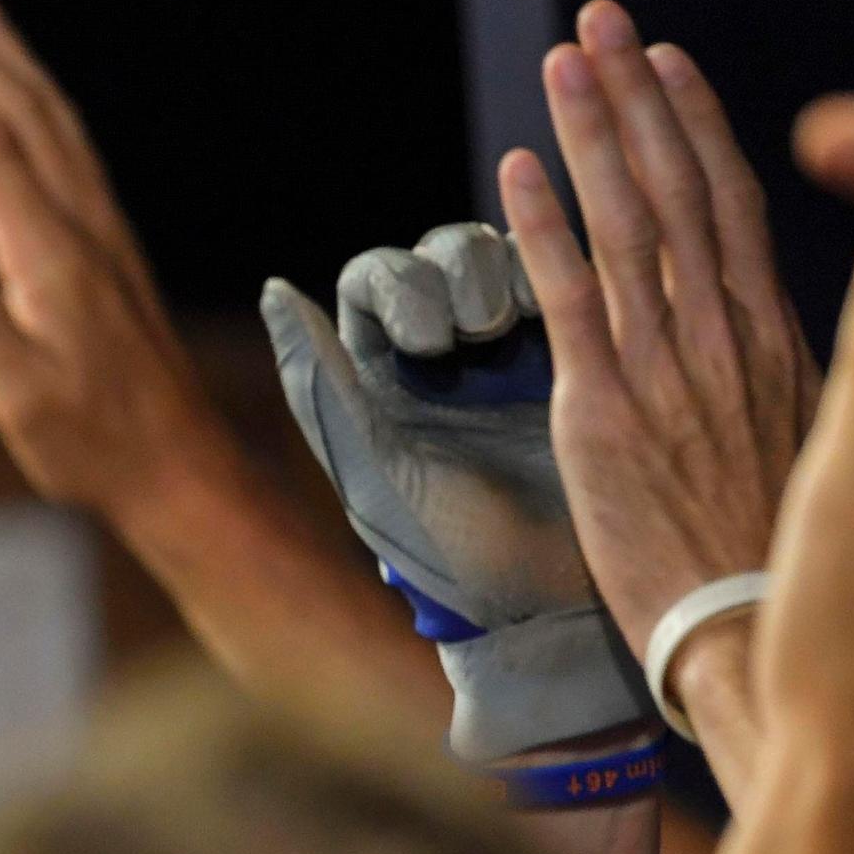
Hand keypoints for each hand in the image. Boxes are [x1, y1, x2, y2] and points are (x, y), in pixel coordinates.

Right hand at [0, 0, 250, 519]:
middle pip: (21, 111)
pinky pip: (68, 148)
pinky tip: (23, 104)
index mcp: (51, 252)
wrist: (175, 465)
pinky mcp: (106, 250)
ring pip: (53, 121)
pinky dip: (36, 104)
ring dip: (8, 62)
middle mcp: (82, 225)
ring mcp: (101, 233)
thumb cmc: (89, 441)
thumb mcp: (21, 395)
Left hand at [262, 223, 647, 759]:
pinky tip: (572, 317)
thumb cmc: (447, 548)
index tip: (429, 341)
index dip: (401, 284)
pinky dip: (568, 283)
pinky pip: (571, 287)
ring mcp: (516, 349)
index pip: (373, 279)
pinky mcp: (580, 355)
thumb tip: (273, 288)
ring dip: (511, 271)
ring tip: (525, 322)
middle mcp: (442, 352)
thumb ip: (319, 382)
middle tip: (483, 328)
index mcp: (378, 373)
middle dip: (461, 270)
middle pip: (440, 255)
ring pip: (504, 259)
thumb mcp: (371, 468)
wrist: (550, 597)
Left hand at [503, 3, 820, 758]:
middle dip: (638, 98)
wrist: (756, 646)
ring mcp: (666, 371)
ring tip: (562, 56)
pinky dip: (543, 228)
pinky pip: (570, 300)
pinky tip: (516, 167)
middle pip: (681, 190)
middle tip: (602, 19)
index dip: (699, 127)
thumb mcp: (808, 448)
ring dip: (592, 134)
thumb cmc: (781, 567)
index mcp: (774, 343)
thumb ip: (778, 378)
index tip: (669, 61)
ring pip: (630, 223)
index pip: (733, 208)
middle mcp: (724, 339)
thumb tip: (775, 335)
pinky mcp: (605, 416)